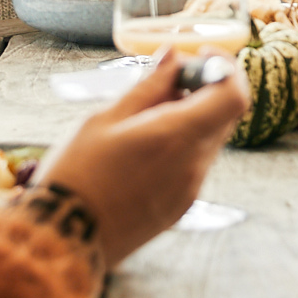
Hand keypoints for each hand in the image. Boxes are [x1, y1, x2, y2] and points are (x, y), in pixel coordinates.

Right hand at [32, 48, 248, 267]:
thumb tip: (173, 57)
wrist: (64, 240)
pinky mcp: (182, 208)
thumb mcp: (104, 119)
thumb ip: (147, 86)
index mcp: (176, 136)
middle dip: (203, 90)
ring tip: (144, 117)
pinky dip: (182, 145)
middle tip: (164, 82)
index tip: (200, 56)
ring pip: (209, 139)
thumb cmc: (76, 175)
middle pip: (224, 115)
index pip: (234, 95)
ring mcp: (191, 190)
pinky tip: (144, 147)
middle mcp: (193, 165)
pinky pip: (195, 164)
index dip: (225, 69)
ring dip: (191, 118)